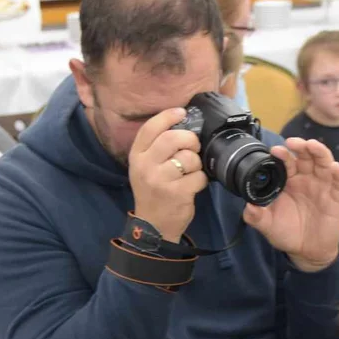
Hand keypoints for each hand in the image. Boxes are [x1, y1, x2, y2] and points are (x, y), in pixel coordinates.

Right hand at [128, 108, 207, 243]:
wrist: (153, 227)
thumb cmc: (153, 193)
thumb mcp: (145, 168)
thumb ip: (156, 148)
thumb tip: (182, 126)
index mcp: (137, 156)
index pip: (150, 128)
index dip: (168, 116)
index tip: (182, 112)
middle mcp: (145, 166)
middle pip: (172, 139)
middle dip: (190, 139)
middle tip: (194, 146)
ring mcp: (160, 180)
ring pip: (188, 158)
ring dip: (196, 163)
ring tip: (192, 171)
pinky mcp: (176, 193)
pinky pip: (198, 177)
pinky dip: (201, 180)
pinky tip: (195, 185)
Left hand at [243, 138, 338, 271]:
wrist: (307, 252)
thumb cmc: (287, 234)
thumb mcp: (268, 226)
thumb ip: (257, 217)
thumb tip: (248, 207)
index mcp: (288, 181)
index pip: (286, 162)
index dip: (282, 154)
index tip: (276, 151)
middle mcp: (306, 178)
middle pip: (306, 155)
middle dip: (300, 146)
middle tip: (292, 142)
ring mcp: (323, 186)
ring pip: (323, 162)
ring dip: (319, 152)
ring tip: (312, 146)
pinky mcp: (337, 196)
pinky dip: (338, 173)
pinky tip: (334, 168)